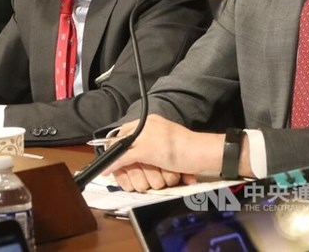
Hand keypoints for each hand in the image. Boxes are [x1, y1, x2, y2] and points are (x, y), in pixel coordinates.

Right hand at [104, 114, 224, 186]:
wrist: (204, 155)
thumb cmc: (177, 146)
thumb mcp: (145, 149)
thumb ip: (123, 156)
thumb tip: (104, 166)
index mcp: (140, 128)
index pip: (117, 144)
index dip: (116, 160)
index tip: (117, 172)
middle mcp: (147, 139)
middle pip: (131, 164)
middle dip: (142, 173)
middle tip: (149, 174)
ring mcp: (158, 153)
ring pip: (145, 175)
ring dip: (157, 178)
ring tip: (167, 173)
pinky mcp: (168, 166)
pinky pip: (159, 178)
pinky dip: (168, 179)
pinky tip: (176, 176)